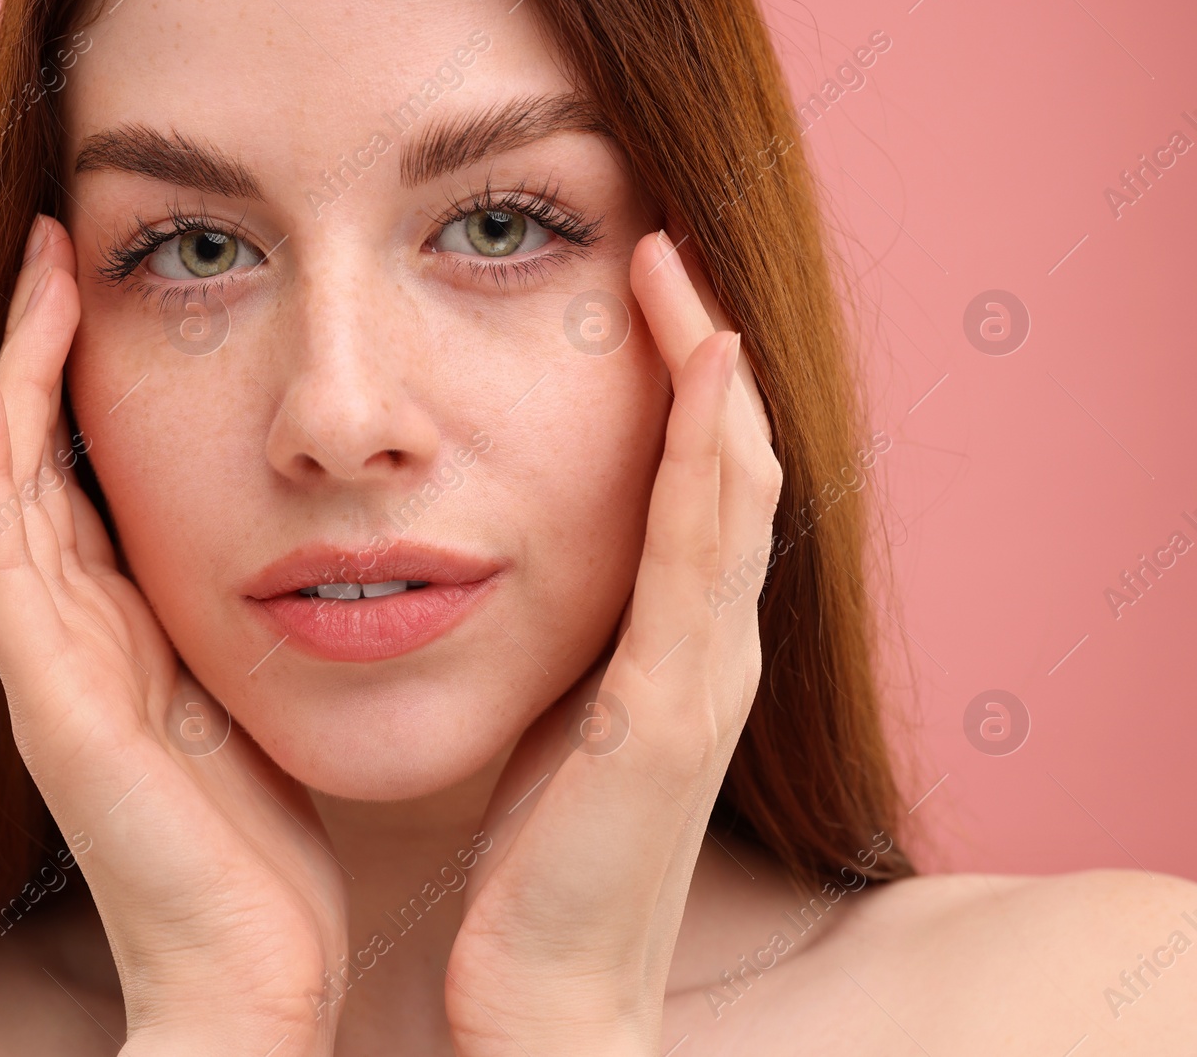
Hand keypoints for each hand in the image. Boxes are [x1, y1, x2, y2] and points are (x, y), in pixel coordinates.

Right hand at [0, 214, 346, 1055]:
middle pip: (43, 468)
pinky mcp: (54, 705)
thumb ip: (246, 635)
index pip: (94, 487)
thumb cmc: (267, 855)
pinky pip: (5, 565)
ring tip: (35, 276)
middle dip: (51, 357)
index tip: (125, 293)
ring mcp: (54, 672)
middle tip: (65, 246)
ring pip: (10, 494)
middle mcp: (78, 643)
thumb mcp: (260, 708)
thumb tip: (302, 557)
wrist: (250, 979)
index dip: (95, 391)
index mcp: (131, 641)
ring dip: (18, 381)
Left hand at [444, 229, 780, 1055]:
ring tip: (680, 278)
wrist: (547, 991)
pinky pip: (699, 558)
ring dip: (712, 381)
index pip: (691, 488)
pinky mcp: (669, 715)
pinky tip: (698, 379)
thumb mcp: (550, 724)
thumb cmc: (537, 864)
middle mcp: (710, 649)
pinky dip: (707, 461)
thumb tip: (500, 568)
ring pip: (730, 495)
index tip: (638, 292)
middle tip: (666, 249)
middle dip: (702, 357)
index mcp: (672, 650)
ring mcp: (703, 678)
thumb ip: (562, 646)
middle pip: (726, 470)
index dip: (679, 386)